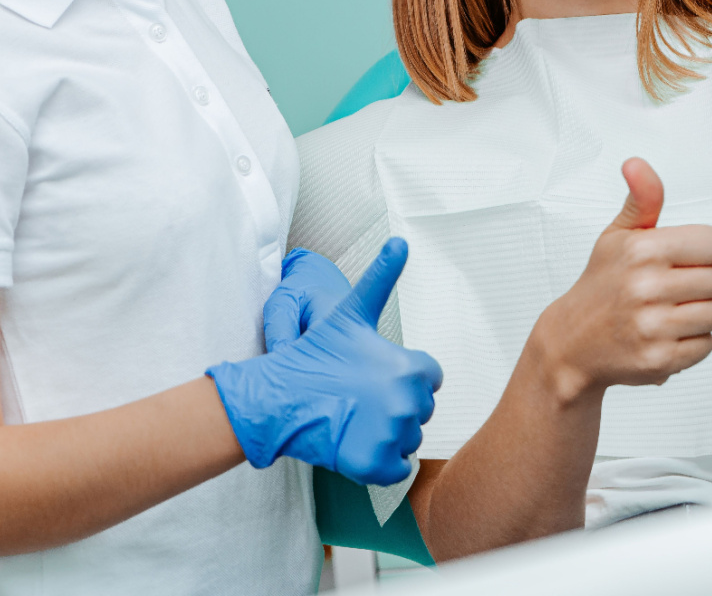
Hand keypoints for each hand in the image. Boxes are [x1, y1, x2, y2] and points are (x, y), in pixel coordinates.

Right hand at [208, 238, 442, 485]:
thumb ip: (382, 276)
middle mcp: (408, 401)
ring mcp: (392, 435)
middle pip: (420, 411)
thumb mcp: (353, 309)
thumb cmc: (316, 353)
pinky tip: (355, 442)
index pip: (431, 380)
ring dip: (387, 434)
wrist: (280, 395)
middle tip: (361, 397)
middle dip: (396, 406)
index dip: (406, 377)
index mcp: (411, 367)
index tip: (378, 375)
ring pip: (408, 441)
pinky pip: (395, 470)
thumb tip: (400, 241)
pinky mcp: (375, 464)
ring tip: (355, 417)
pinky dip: (379, 463)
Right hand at [533, 158, 711, 405]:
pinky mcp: (661, 359)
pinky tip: (665, 332)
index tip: (684, 257)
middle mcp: (647, 287)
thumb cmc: (602, 283)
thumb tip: (636, 163)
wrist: (573, 341)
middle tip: (672, 286)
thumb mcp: (618, 235)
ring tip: (670, 309)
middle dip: (703, 282)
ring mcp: (654, 326)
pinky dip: (691, 341)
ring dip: (701, 312)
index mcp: (642, 249)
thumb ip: (642, 199)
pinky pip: (707, 344)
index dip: (705, 250)